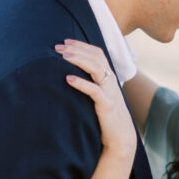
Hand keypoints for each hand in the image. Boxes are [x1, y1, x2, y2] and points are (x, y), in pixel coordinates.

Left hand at [55, 40, 136, 159]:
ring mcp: (109, 91)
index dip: (81, 45)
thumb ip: (90, 84)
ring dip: (79, 60)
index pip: (96, 53)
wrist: (120, 136)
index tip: (64, 42)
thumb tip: (67, 75)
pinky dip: (81, 83)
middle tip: (58, 47)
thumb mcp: (98, 96)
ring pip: (96, 68)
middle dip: (76, 49)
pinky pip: (94, 91)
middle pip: (95, 57)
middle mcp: (110, 80)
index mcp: (108, 76)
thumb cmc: (105, 116)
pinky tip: (68, 79)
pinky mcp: (107, 105)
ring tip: (63, 57)